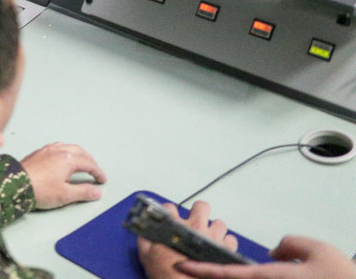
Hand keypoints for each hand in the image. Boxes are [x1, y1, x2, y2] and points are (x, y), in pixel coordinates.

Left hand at [18, 142, 105, 208]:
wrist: (15, 185)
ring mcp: (47, 150)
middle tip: (95, 171)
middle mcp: (58, 150)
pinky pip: (57, 147)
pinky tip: (63, 158)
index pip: (89, 164)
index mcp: (68, 159)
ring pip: (68, 147)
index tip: (102, 180)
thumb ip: (83, 192)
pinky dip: (66, 151)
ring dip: (78, 154)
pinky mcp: (38, 153)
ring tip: (82, 162)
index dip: (98, 172)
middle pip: (80, 152)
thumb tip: (96, 191)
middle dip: (90, 161)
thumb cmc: (39, 189)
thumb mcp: (65, 194)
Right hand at [137, 201, 236, 278]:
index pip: (170, 207)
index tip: (170, 219)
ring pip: (219, 223)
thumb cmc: (167, 275)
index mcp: (176, 227)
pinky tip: (218, 250)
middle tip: (195, 222)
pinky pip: (231, 240)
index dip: (169, 213)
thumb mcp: (146, 256)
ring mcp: (213, 239)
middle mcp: (196, 228)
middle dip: (198, 212)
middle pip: (201, 206)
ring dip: (214, 229)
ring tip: (208, 238)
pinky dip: (225, 244)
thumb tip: (144, 228)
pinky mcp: (227, 251)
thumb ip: (145, 238)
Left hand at [176, 235, 355, 278]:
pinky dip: (239, 277)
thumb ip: (289, 244)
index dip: (202, 270)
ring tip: (205, 267)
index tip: (181, 265)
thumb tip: (274, 253)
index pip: (228, 274)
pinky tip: (231, 273)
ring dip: (224, 276)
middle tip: (185, 265)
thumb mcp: (317, 250)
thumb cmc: (340, 278)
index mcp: (270, 278)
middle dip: (206, 276)